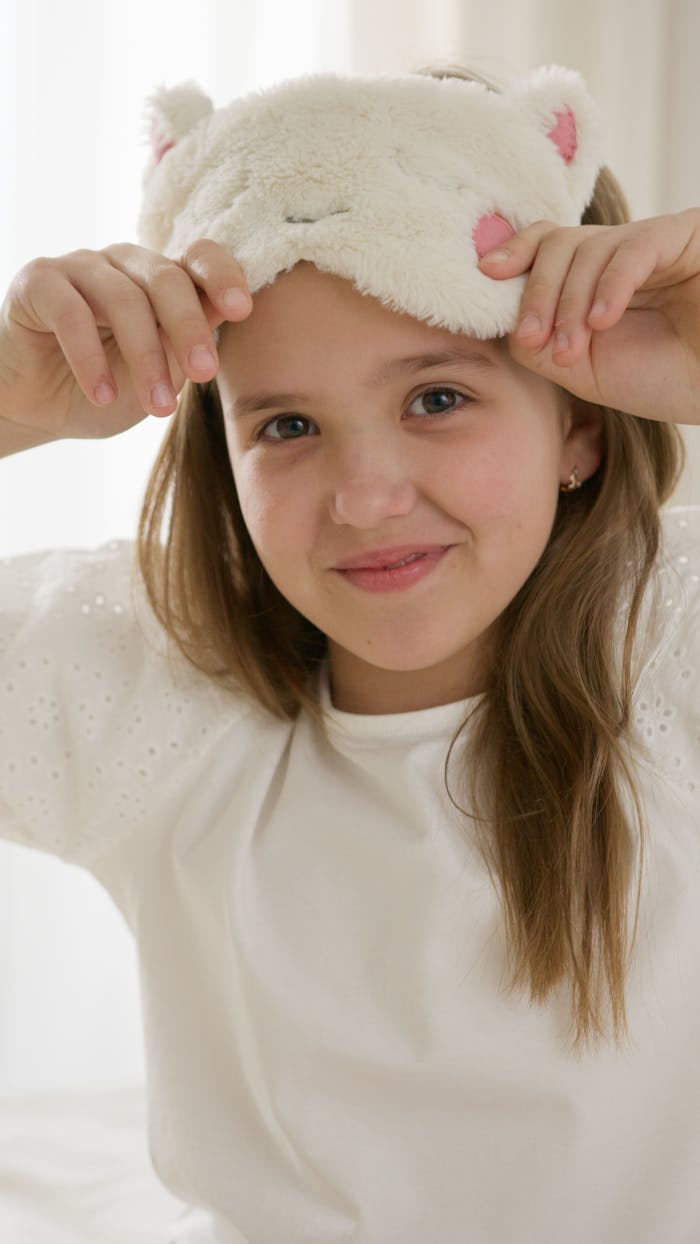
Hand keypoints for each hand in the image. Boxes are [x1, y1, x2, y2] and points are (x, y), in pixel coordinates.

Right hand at [0, 239, 251, 442]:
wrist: (34, 410)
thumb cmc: (102, 391)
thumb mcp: (158, 378)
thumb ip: (187, 346)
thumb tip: (225, 314)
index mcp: (160, 281)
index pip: (199, 257)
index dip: (222, 275)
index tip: (242, 310)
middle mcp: (124, 264)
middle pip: (166, 278)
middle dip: (189, 328)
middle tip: (204, 375)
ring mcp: (81, 266)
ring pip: (123, 298)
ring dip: (144, 357)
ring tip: (157, 407)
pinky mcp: (39, 281)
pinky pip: (71, 313)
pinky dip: (90, 359)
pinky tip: (101, 395)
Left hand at [478, 208, 699, 425]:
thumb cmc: (662, 381)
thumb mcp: (583, 369)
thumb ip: (540, 343)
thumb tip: (503, 317)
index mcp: (594, 279)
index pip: (546, 246)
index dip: (514, 255)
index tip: (485, 277)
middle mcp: (619, 253)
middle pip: (558, 244)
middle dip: (537, 293)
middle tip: (533, 338)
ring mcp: (652, 242)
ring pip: (588, 248)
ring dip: (569, 303)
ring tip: (575, 350)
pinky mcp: (685, 237)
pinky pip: (633, 249)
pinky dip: (609, 286)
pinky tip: (602, 322)